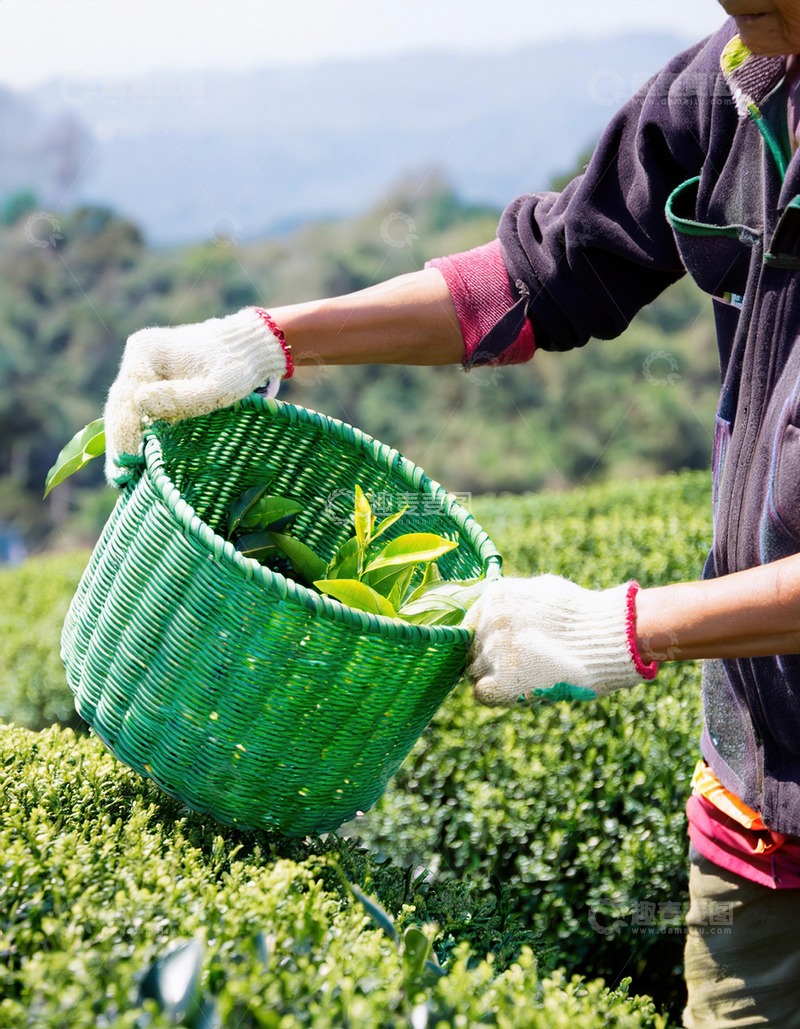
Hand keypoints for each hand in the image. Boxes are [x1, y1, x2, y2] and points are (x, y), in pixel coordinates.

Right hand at [104, 307, 291, 484]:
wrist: (249, 350)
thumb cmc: (238, 368)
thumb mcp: (217, 386)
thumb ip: (182, 397)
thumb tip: (139, 404)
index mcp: (146, 351)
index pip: (125, 396)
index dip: (123, 431)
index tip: (125, 461)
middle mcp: (138, 357)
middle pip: (121, 404)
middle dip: (121, 442)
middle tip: (120, 478)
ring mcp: (144, 369)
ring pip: (127, 409)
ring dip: (126, 441)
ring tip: (123, 476)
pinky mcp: (153, 382)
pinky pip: (140, 410)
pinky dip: (139, 434)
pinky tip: (137, 460)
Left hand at [462, 574, 657, 706]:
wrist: (609, 638)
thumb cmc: (583, 615)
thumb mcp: (543, 591)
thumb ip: (514, 602)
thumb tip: (496, 612)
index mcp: (496, 596)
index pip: (471, 626)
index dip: (485, 640)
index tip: (502, 650)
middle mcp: (489, 621)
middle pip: (472, 649)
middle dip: (491, 659)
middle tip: (521, 666)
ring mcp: (495, 651)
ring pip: (475, 671)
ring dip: (496, 677)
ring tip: (529, 676)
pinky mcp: (504, 680)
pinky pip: (481, 693)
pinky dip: (496, 696)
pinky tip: (518, 692)